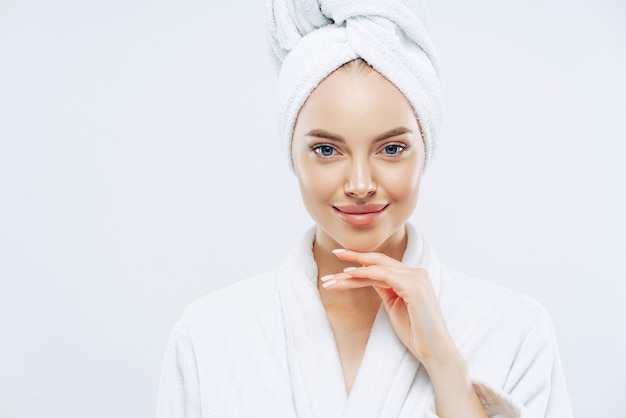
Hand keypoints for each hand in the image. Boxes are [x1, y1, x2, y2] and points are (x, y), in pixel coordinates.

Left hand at [321, 248, 455, 363]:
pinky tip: (348, 274)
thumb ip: (384, 288)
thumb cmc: (416, 332)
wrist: (435, 351)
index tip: (340, 259)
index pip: (382, 264)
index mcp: (412, 277)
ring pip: (377, 268)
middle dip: (354, 257)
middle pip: (379, 261)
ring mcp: (416, 277)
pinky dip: (364, 273)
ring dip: (351, 272)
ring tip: (331, 277)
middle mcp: (416, 273)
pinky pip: (383, 275)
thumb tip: (367, 277)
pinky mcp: (414, 286)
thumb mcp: (394, 305)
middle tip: (334, 253)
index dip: (361, 260)